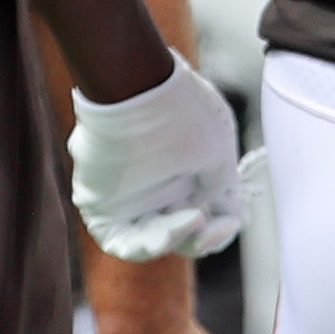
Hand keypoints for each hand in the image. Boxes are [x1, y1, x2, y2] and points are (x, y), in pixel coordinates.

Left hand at [67, 61, 245, 261]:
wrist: (136, 88)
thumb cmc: (181, 110)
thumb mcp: (218, 151)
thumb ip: (222, 189)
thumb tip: (228, 214)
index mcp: (187, 171)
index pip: (207, 214)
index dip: (223, 225)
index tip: (233, 220)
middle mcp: (158, 186)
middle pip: (182, 233)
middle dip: (204, 238)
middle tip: (215, 228)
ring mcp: (129, 198)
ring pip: (153, 240)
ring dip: (178, 240)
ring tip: (195, 222)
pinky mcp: (101, 206)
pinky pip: (122, 240)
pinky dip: (148, 244)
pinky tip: (172, 229)